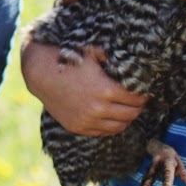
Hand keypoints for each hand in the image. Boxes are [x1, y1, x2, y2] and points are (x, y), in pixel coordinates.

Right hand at [20, 40, 146, 136]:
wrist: (41, 74)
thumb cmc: (68, 59)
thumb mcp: (93, 52)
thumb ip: (113, 56)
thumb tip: (133, 59)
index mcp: (106, 89)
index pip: (136, 99)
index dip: (143, 95)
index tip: (144, 91)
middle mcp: (99, 108)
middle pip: (131, 114)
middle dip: (138, 107)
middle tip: (139, 101)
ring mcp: (88, 120)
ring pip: (119, 126)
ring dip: (127, 118)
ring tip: (128, 110)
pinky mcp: (79, 127)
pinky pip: (103, 132)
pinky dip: (111, 126)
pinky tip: (112, 116)